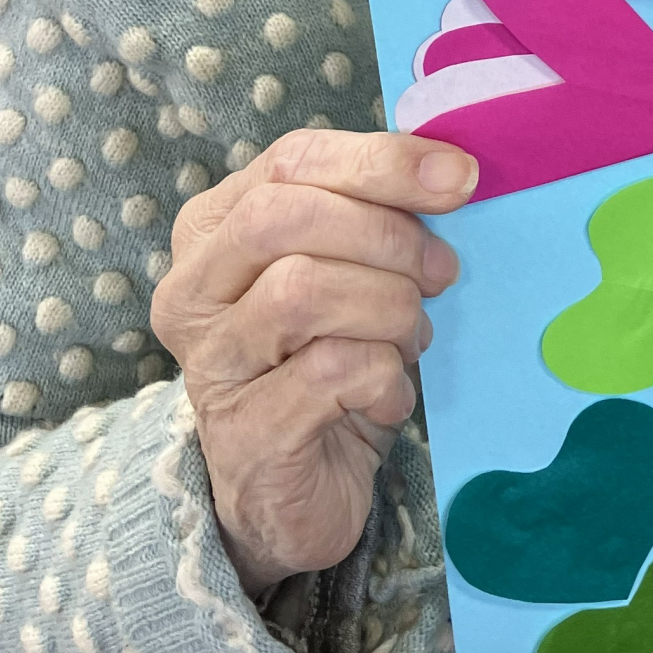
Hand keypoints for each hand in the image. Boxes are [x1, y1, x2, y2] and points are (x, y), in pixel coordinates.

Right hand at [151, 128, 472, 594]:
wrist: (294, 491)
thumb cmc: (329, 364)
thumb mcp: (352, 274)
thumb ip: (379, 216)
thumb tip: (452, 171)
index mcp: (214, 229)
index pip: (290, 160)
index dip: (381, 161)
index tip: (459, 177)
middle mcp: (192, 290)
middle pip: (282, 217)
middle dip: (385, 236)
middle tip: (442, 273)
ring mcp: (210, 364)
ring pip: (303, 291)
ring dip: (389, 309)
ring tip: (411, 339)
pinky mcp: (245, 433)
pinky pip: (332, 372)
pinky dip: (385, 377)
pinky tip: (390, 395)